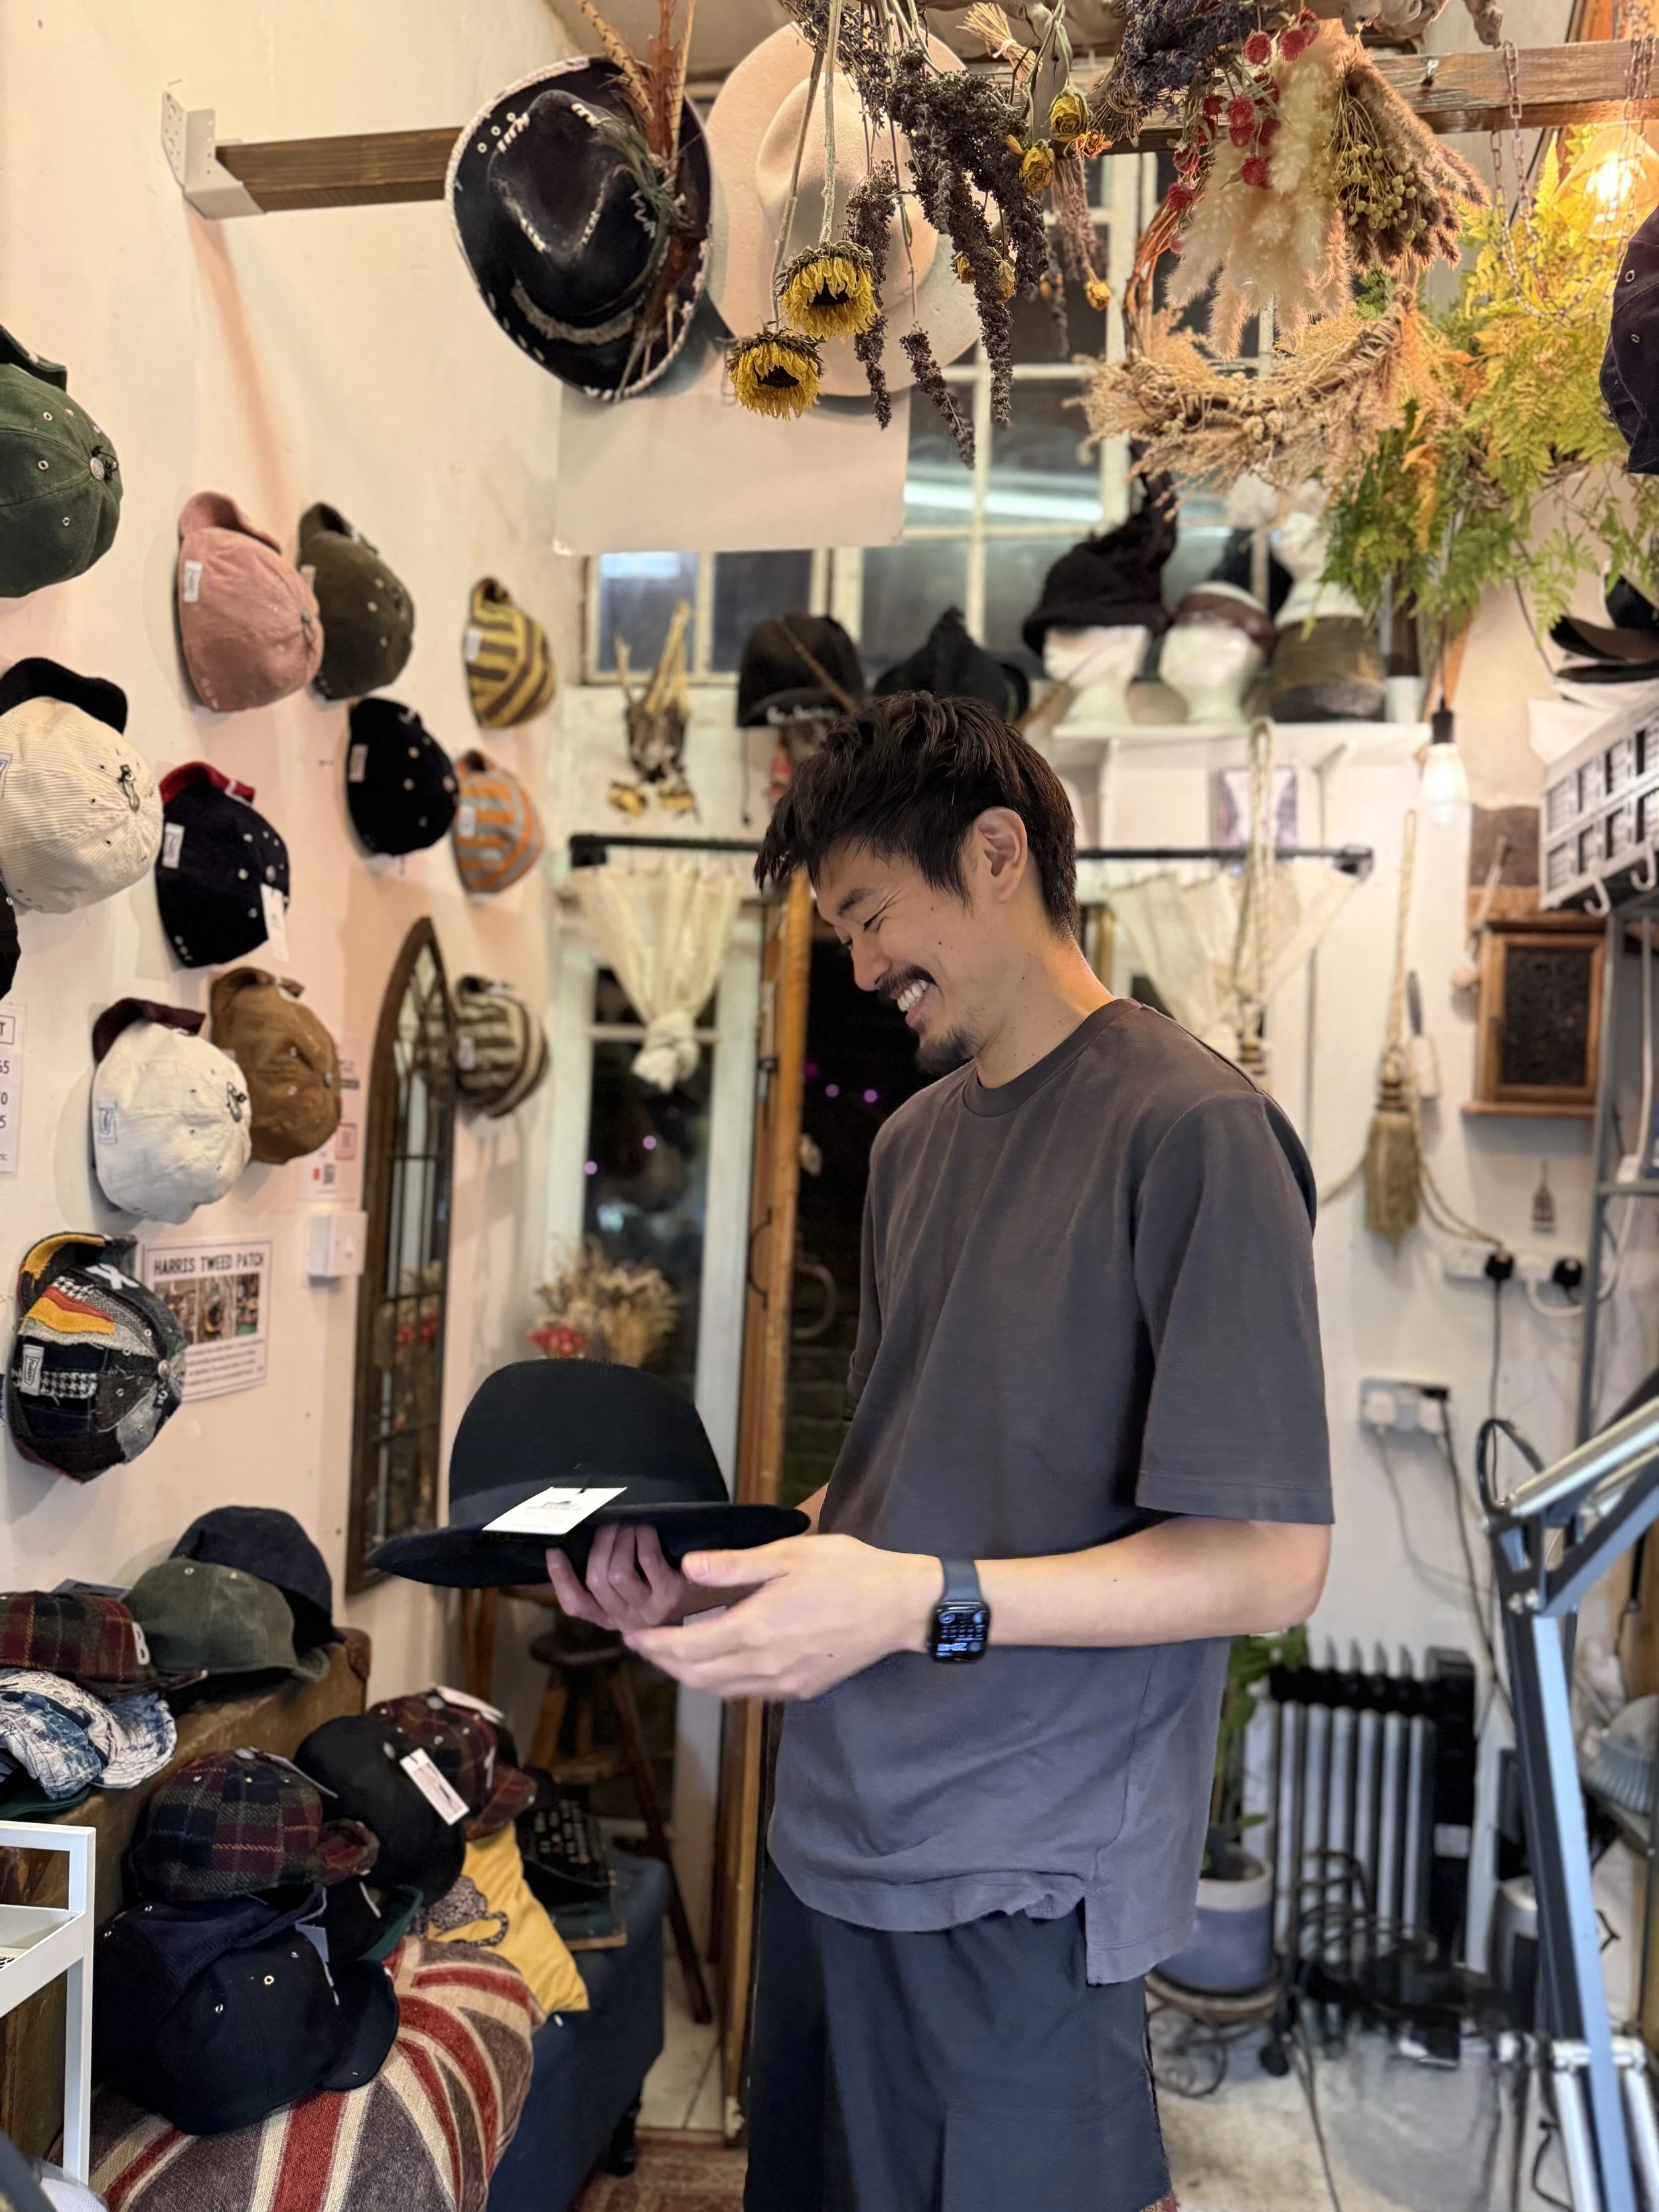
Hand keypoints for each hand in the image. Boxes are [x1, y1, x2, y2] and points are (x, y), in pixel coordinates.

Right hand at [545, 1521, 691, 1633]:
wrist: (709, 1596)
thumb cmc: (661, 1583)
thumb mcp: (630, 1590)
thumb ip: (605, 1578)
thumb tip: (577, 1541)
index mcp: (609, 1616)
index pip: (575, 1604)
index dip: (560, 1578)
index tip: (554, 1549)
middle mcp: (626, 1618)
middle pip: (596, 1580)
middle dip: (598, 1544)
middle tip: (604, 1521)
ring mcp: (648, 1610)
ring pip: (618, 1572)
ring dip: (619, 1540)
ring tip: (625, 1522)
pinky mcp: (670, 1595)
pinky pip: (648, 1561)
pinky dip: (643, 1539)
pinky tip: (645, 1526)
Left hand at [625, 1533, 941, 1700]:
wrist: (900, 1607)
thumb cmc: (849, 1572)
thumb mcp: (790, 1554)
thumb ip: (735, 1565)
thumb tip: (688, 1567)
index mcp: (755, 1629)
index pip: (686, 1648)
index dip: (652, 1644)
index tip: (631, 1635)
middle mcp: (764, 1665)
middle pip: (696, 1677)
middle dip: (664, 1663)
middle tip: (645, 1645)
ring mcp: (783, 1682)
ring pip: (720, 1690)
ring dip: (691, 1676)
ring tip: (675, 1654)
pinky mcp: (801, 1689)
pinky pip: (749, 1693)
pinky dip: (723, 1683)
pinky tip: (723, 1663)